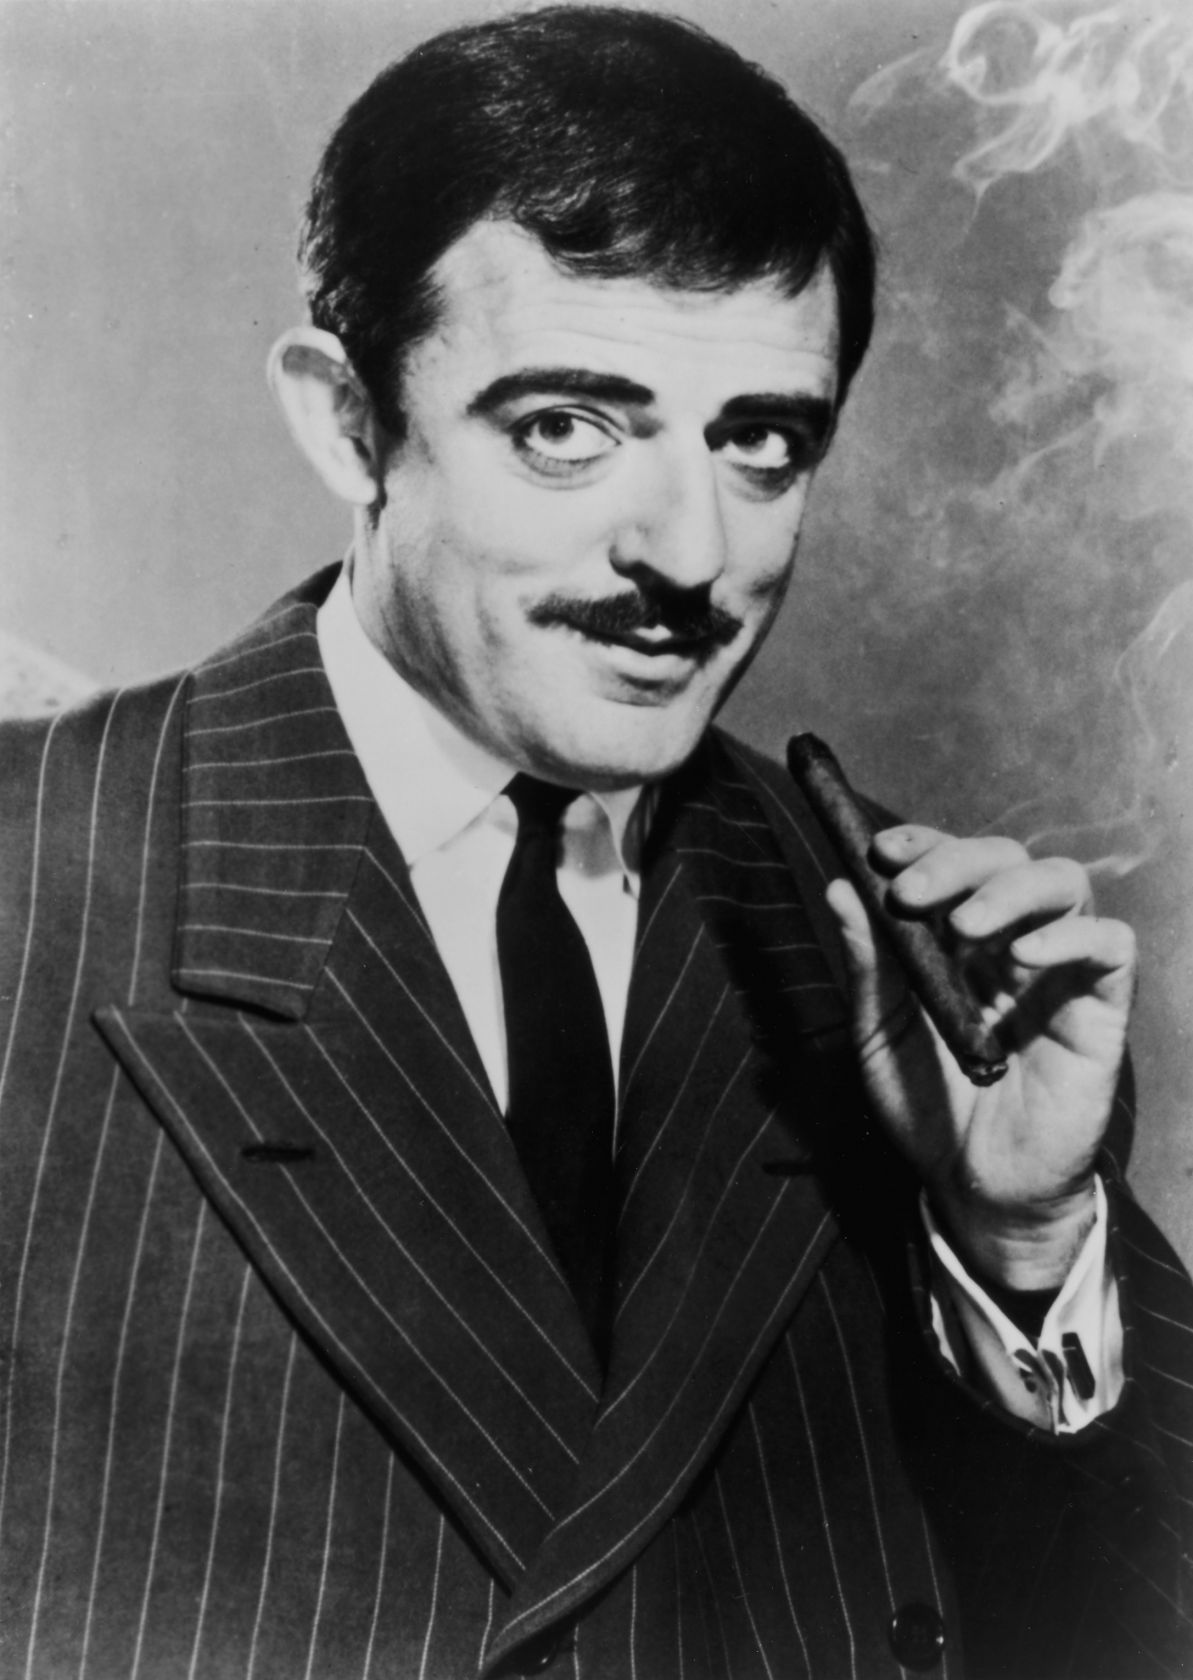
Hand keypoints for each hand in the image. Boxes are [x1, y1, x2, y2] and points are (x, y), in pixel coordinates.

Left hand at [826, 826, 1136, 1290]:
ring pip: (1064, 884)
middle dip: (957, 863)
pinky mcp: (1102, 1009)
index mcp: (959, 940)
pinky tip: (1021, 960)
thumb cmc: (928, 1108)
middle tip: (913, 894)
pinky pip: (1111, 945)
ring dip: (1010, 890)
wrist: (972, 1185)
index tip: (881, 851)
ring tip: (966, 927)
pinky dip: (1070, 936)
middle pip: (1007, 859)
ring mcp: (1060, 972)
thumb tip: (840, 887)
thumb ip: (868, 964)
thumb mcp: (879, 1033)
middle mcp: (1013, 942)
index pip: (954, 863)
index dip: (924, 844)